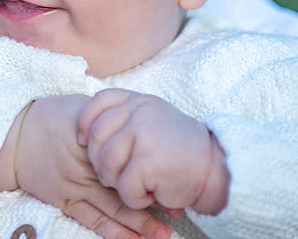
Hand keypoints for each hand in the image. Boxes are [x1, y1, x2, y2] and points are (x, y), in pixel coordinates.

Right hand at [14, 95, 173, 238]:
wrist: (11, 137)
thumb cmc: (49, 118)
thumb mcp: (81, 108)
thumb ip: (108, 117)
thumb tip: (138, 123)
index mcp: (94, 139)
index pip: (129, 156)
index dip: (153, 169)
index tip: (176, 177)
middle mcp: (86, 165)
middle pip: (125, 187)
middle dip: (153, 202)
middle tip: (179, 212)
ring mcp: (74, 186)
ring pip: (112, 208)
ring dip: (138, 223)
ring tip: (163, 234)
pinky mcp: (64, 201)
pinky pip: (91, 220)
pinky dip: (113, 232)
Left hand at [78, 89, 228, 214]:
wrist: (215, 169)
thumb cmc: (179, 149)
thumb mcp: (152, 119)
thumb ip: (124, 118)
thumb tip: (85, 133)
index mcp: (138, 100)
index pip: (98, 102)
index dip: (85, 123)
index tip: (82, 141)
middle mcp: (139, 111)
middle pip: (96, 137)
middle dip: (100, 162)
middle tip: (115, 175)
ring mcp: (143, 133)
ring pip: (106, 163)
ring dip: (117, 183)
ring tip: (136, 185)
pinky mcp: (148, 160)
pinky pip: (124, 186)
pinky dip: (134, 198)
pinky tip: (151, 194)